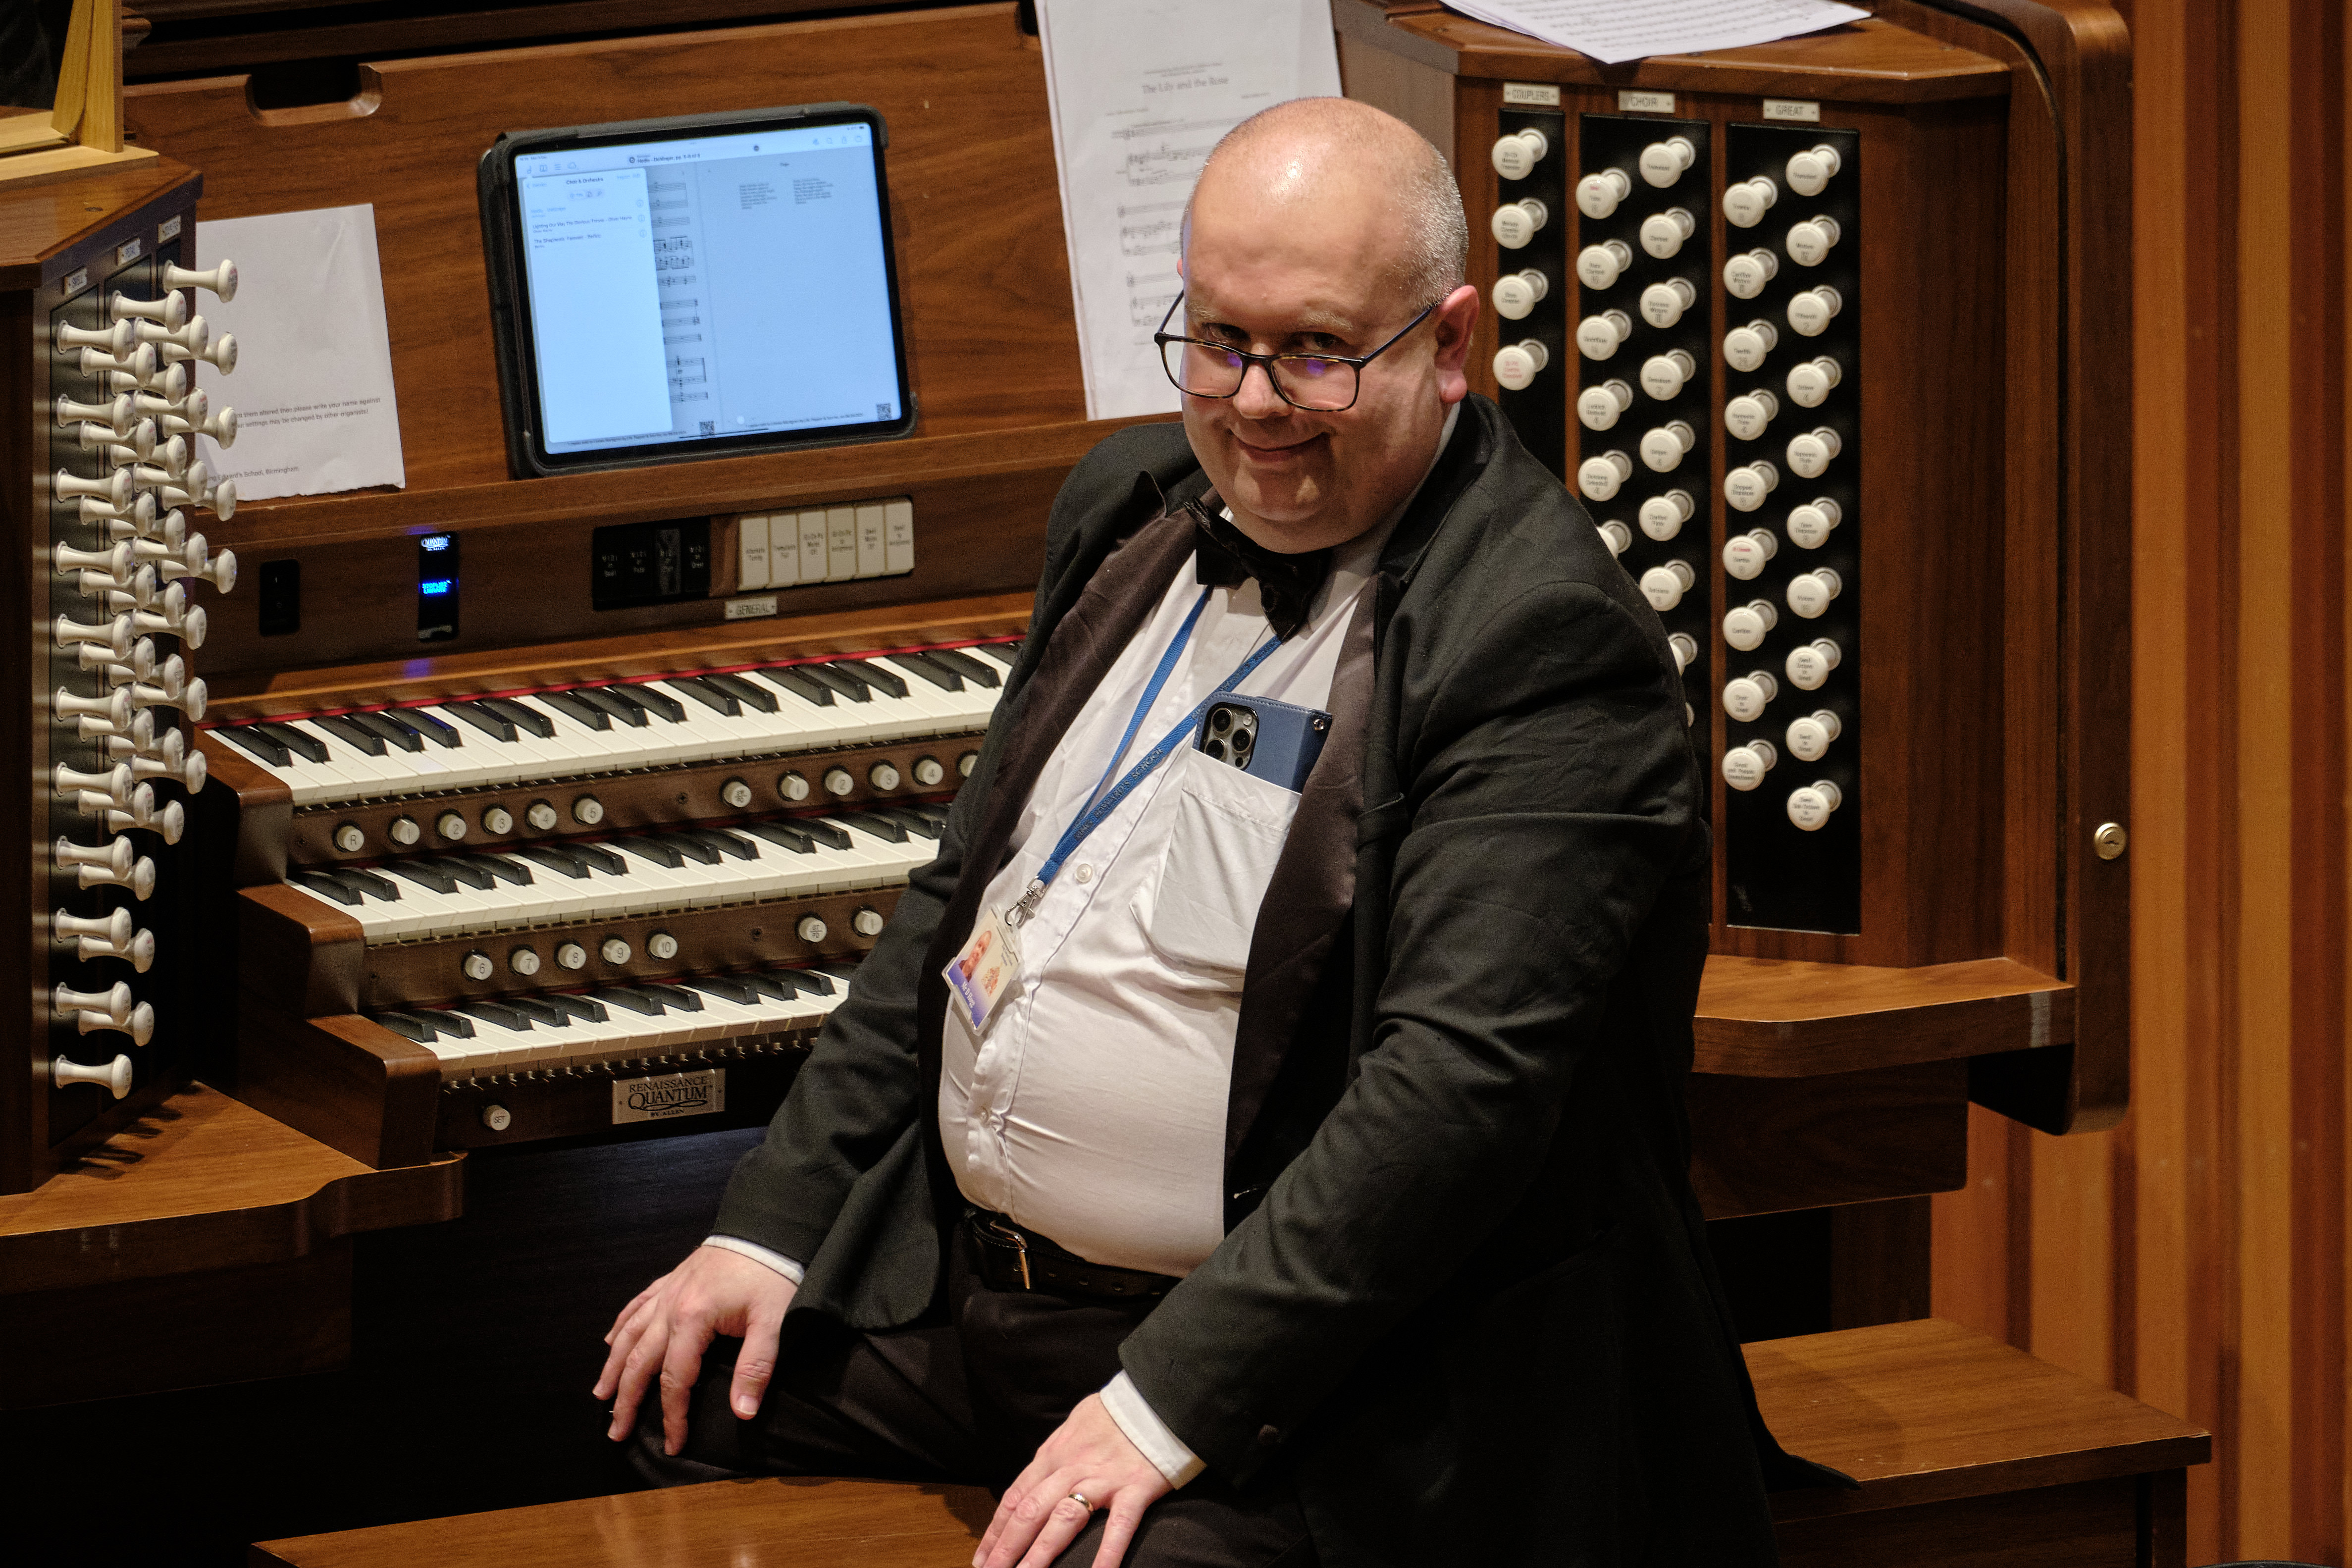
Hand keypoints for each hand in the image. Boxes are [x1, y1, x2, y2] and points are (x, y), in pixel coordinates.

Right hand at [592, 1244, 797, 1454]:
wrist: (767, 1225)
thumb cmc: (773, 1272)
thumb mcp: (774, 1321)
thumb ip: (757, 1367)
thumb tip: (742, 1412)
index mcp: (692, 1320)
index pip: (675, 1381)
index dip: (672, 1416)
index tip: (672, 1444)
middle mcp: (670, 1307)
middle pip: (639, 1362)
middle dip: (626, 1400)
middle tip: (615, 1431)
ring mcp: (668, 1291)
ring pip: (629, 1334)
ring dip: (613, 1367)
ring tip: (601, 1394)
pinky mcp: (673, 1279)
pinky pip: (637, 1306)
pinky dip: (621, 1326)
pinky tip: (610, 1340)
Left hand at [973, 1394, 1172, 1567]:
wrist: (1157, 1397)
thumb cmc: (1115, 1413)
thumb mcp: (1074, 1425)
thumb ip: (1057, 1451)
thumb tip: (1040, 1470)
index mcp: (1054, 1455)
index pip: (1016, 1497)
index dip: (996, 1530)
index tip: (982, 1558)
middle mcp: (1071, 1468)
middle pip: (1030, 1512)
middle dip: (1006, 1547)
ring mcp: (1103, 1479)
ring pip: (1063, 1520)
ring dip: (1040, 1554)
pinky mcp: (1135, 1487)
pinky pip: (1119, 1525)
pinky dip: (1107, 1553)